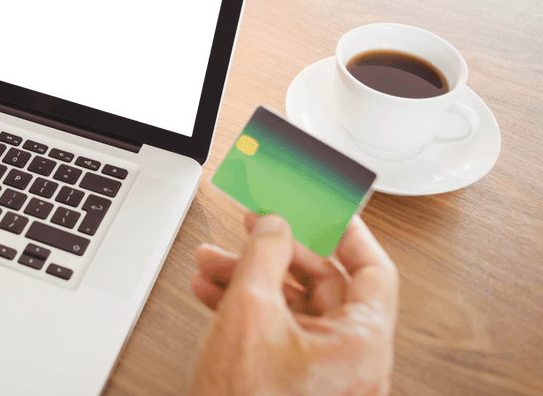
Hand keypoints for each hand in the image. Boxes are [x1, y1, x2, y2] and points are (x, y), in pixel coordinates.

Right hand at [190, 212, 398, 395]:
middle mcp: (352, 361)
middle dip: (276, 252)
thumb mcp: (249, 312)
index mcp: (361, 344)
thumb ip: (264, 254)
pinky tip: (211, 292)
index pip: (373, 271)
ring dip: (251, 278)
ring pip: (293, 307)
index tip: (324, 206)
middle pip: (324, 285)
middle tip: (251, 226)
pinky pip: (279, 333)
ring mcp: (325, 377)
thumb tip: (274, 224)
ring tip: (211, 262)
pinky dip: (247, 308)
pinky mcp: (296, 386)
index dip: (346, 232)